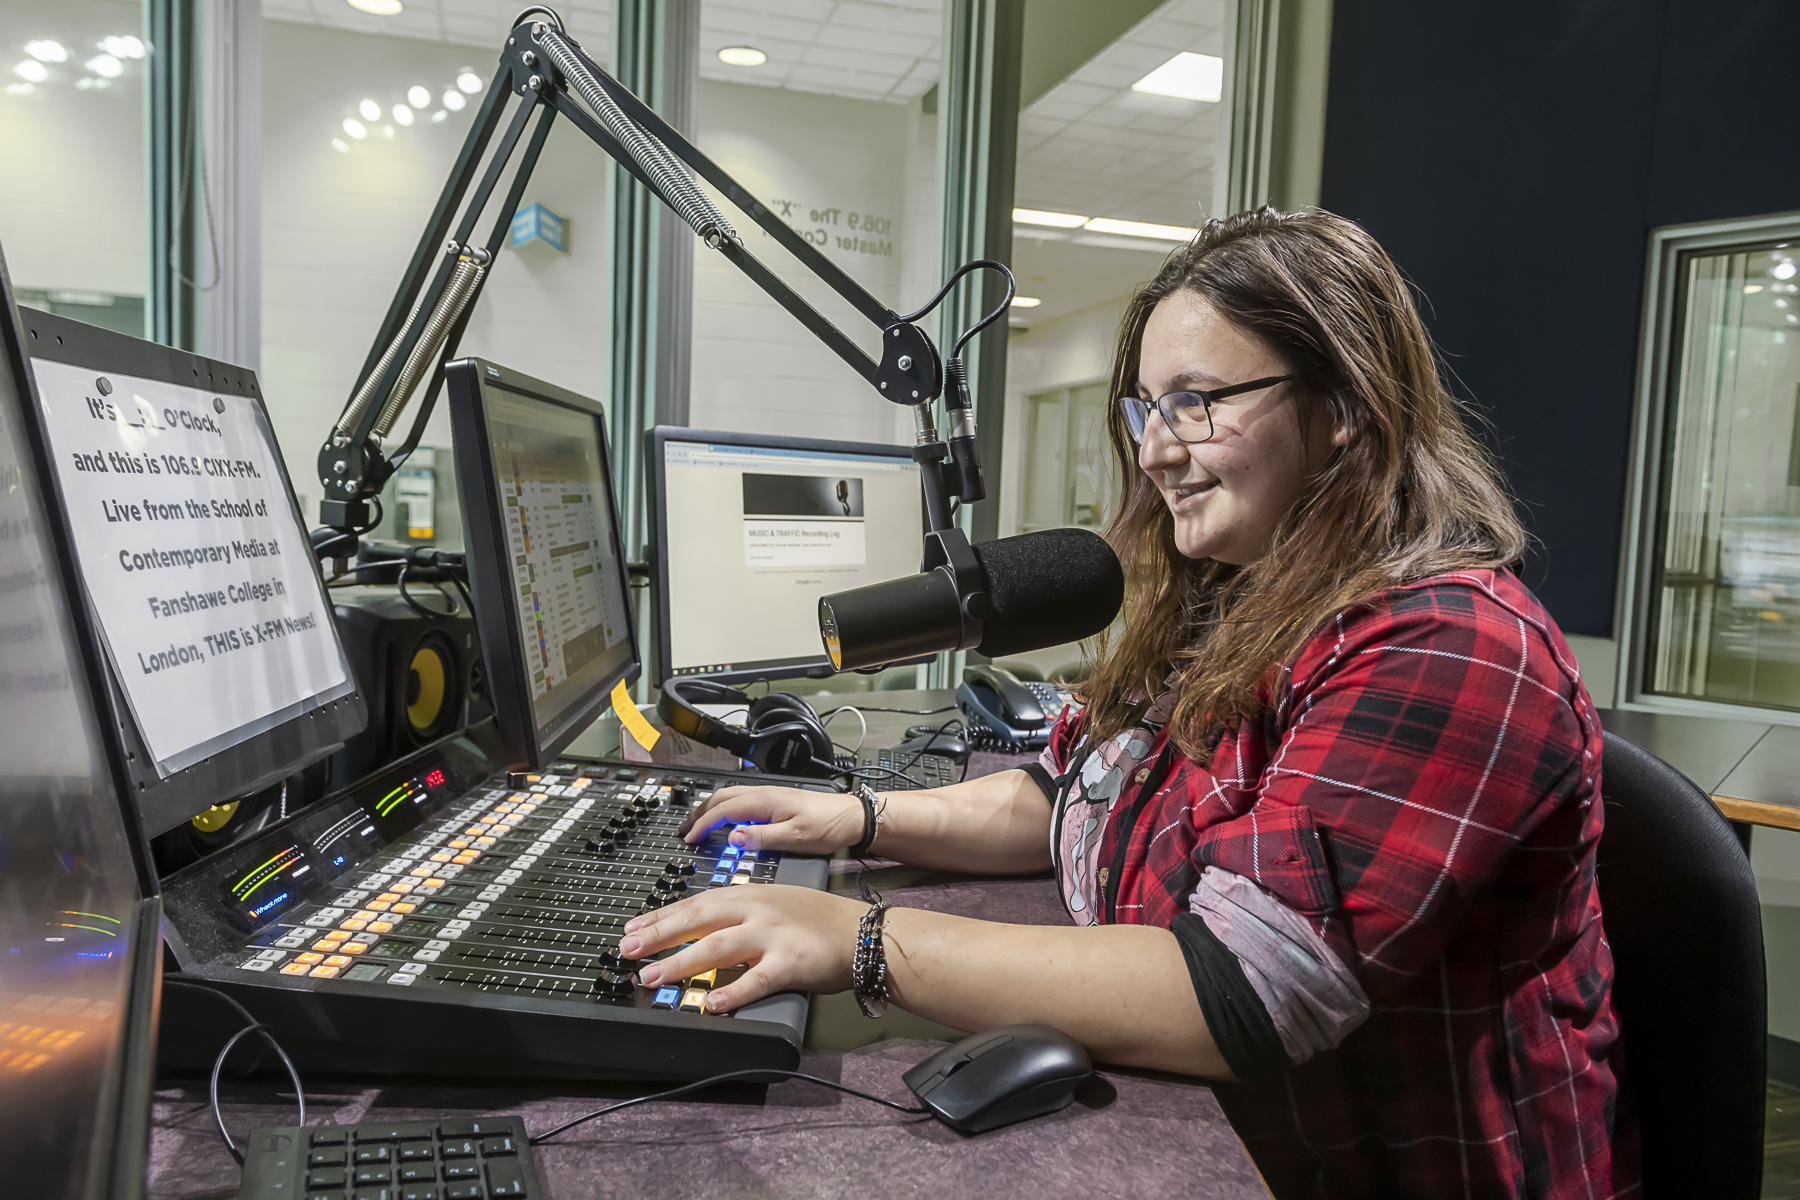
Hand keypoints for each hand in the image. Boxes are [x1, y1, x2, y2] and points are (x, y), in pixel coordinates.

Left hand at [619, 885, 865, 1013]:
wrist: (861, 931)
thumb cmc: (817, 920)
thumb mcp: (772, 903)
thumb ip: (737, 913)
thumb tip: (697, 931)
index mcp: (749, 894)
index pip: (695, 903)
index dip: (660, 916)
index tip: (631, 928)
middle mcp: (757, 910)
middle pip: (698, 920)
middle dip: (658, 935)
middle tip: (627, 950)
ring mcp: (772, 935)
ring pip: (718, 947)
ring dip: (681, 962)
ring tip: (652, 977)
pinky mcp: (791, 962)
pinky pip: (756, 980)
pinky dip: (732, 993)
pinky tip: (710, 1003)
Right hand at [679, 784, 862, 853]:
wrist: (851, 817)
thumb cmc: (828, 826)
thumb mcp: (794, 838)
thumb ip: (762, 838)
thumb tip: (733, 837)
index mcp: (764, 801)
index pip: (722, 810)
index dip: (701, 824)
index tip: (689, 838)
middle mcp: (764, 794)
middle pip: (721, 797)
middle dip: (698, 812)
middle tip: (684, 829)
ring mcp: (769, 795)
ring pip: (730, 796)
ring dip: (710, 808)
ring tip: (698, 823)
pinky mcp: (776, 801)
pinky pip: (741, 800)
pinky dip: (725, 808)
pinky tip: (727, 820)